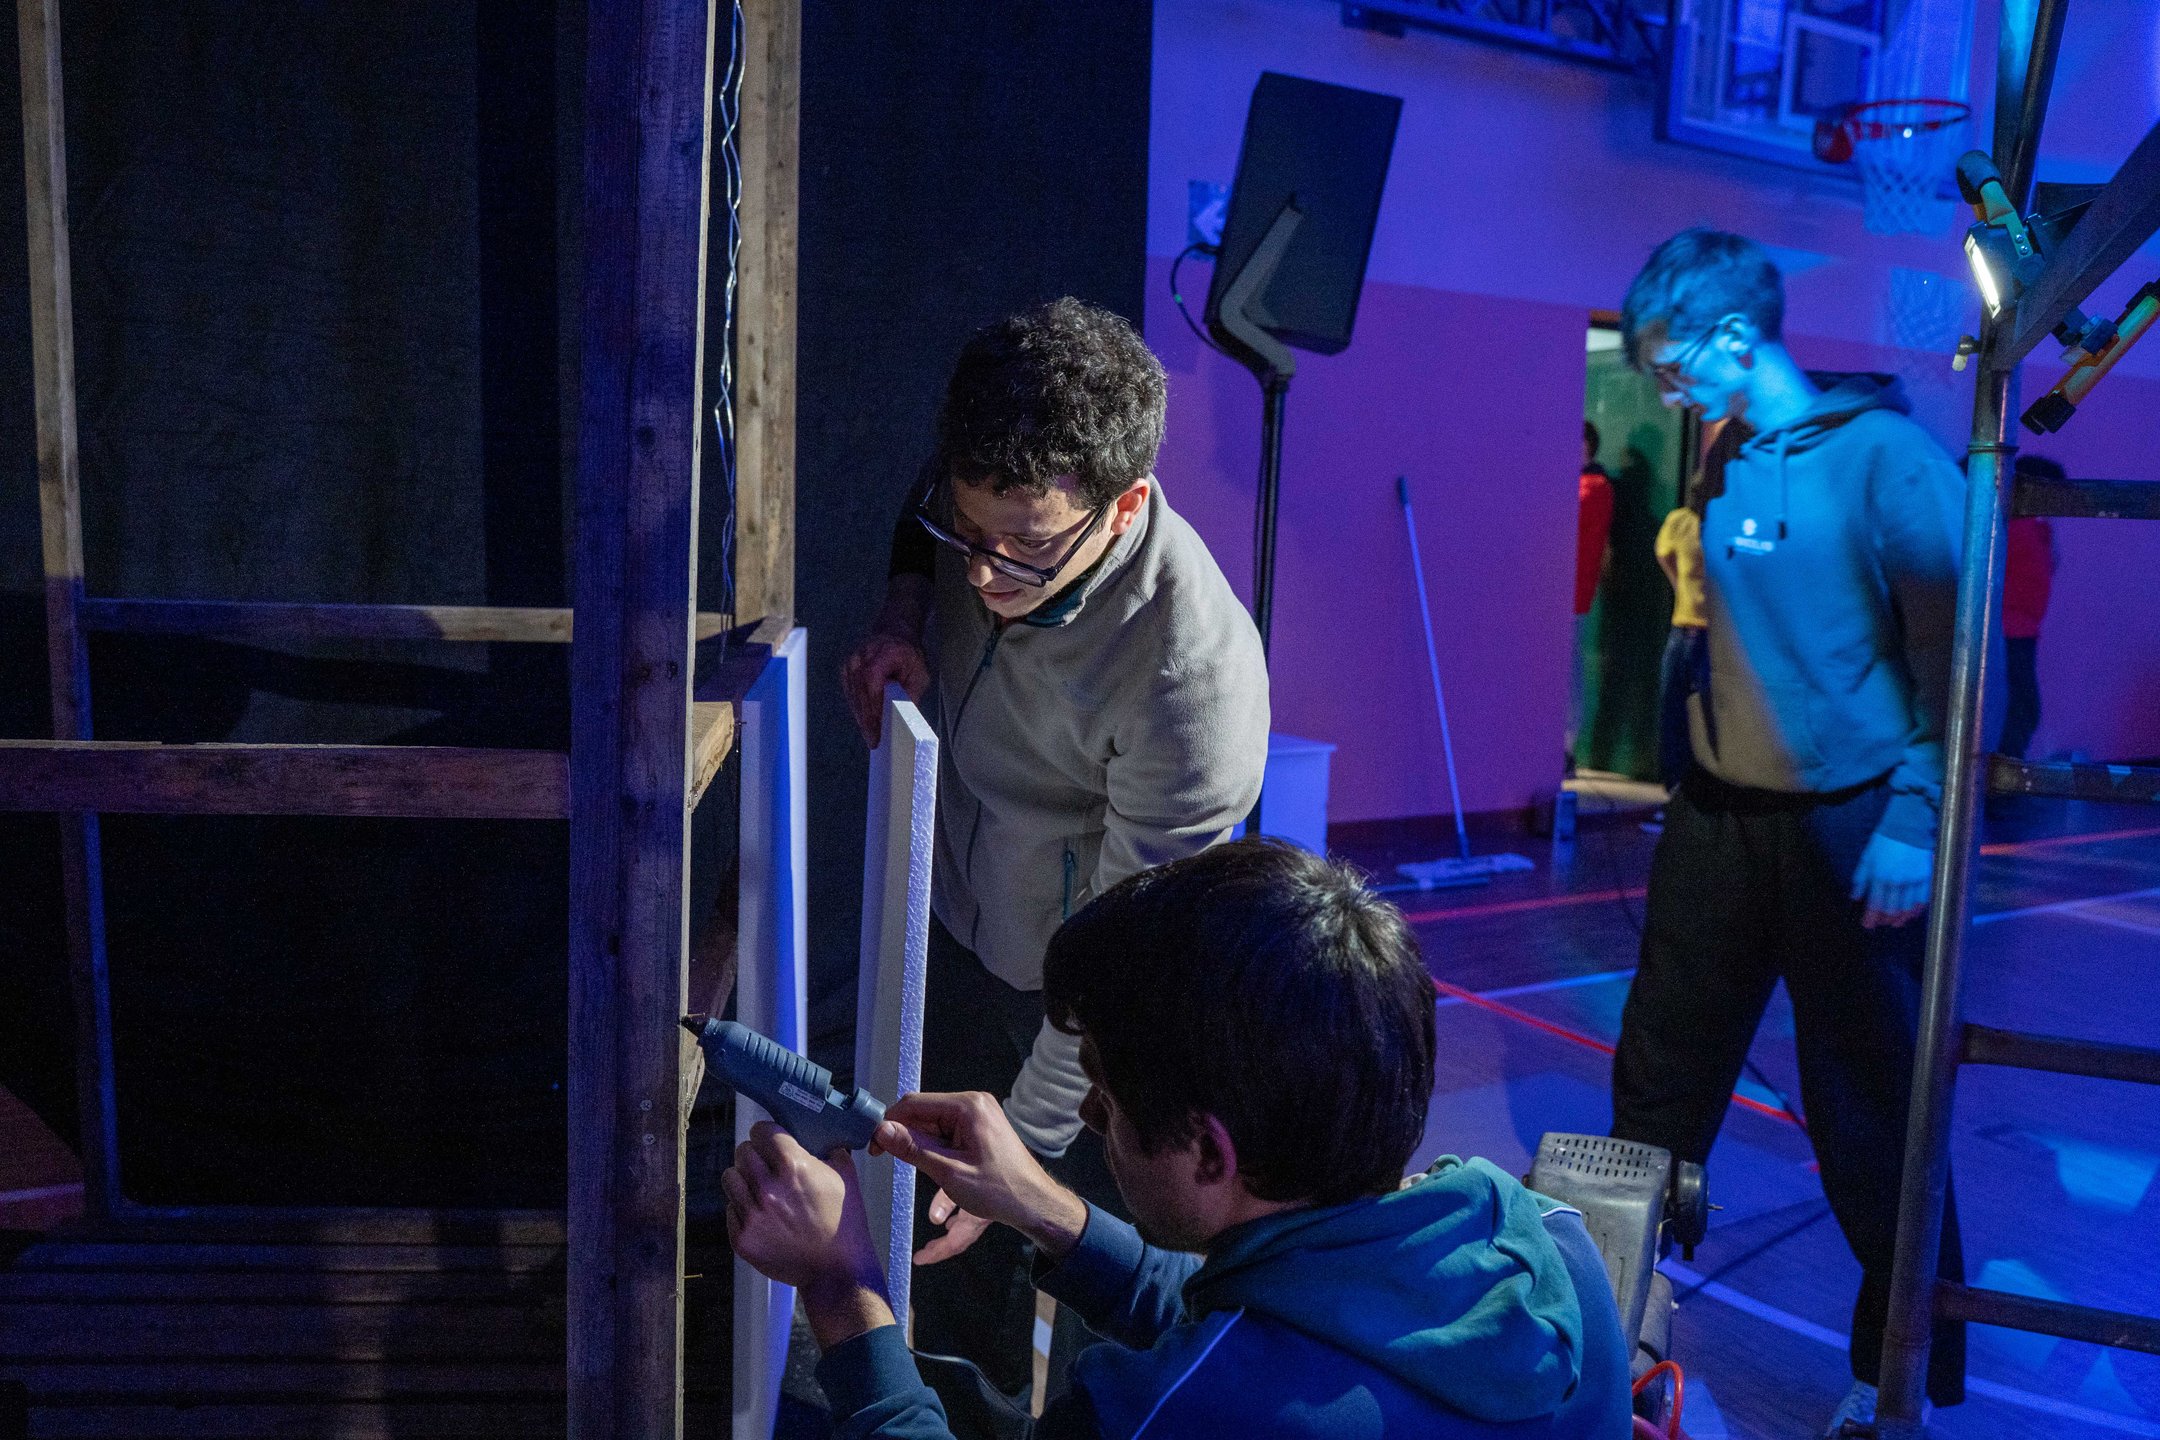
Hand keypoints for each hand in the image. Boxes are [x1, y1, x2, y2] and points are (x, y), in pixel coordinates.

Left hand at [722, 1121, 887, 1330]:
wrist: (835, 1269)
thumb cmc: (844, 1222)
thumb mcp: (846, 1176)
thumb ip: (830, 1150)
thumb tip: (818, 1136)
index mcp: (794, 1167)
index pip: (762, 1131)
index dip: (767, 1133)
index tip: (771, 1140)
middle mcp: (768, 1189)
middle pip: (742, 1151)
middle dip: (755, 1154)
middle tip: (765, 1164)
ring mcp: (752, 1215)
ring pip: (730, 1178)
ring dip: (743, 1179)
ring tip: (758, 1188)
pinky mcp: (742, 1238)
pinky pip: (730, 1208)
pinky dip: (743, 1208)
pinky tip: (762, 1214)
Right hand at [840, 631, 930, 745]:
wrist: (894, 634)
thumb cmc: (909, 656)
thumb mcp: (920, 674)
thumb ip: (911, 695)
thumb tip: (904, 720)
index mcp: (885, 652)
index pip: (872, 680)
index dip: (874, 706)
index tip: (879, 727)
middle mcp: (863, 654)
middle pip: (861, 691)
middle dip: (867, 718)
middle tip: (874, 740)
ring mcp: (851, 660)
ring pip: (853, 694)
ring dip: (861, 716)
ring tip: (870, 735)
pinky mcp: (846, 668)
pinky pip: (849, 692)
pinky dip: (857, 708)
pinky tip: (865, 722)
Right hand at [872, 1091, 1088, 1263]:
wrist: (1037, 1205)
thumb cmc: (997, 1189)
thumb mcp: (949, 1172)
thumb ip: (913, 1149)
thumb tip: (881, 1130)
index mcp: (967, 1106)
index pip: (914, 1104)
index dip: (889, 1123)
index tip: (872, 1146)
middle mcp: (973, 1106)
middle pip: (925, 1116)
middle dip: (906, 1139)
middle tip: (884, 1160)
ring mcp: (979, 1119)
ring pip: (935, 1131)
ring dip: (923, 1153)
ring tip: (916, 1182)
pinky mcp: (981, 1134)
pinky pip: (950, 1141)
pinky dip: (939, 1161)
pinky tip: (935, 1198)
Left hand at [1851, 832, 1933, 928]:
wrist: (1909, 827)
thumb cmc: (1884, 841)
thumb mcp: (1867, 858)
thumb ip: (1860, 879)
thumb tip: (1855, 897)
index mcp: (1880, 876)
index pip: (1875, 904)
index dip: (1871, 917)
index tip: (1867, 925)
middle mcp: (1898, 882)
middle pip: (1892, 909)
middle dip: (1885, 919)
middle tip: (1881, 924)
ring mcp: (1914, 881)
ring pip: (1908, 908)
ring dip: (1901, 918)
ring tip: (1895, 923)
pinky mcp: (1927, 878)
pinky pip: (1923, 900)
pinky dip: (1916, 910)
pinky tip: (1911, 915)